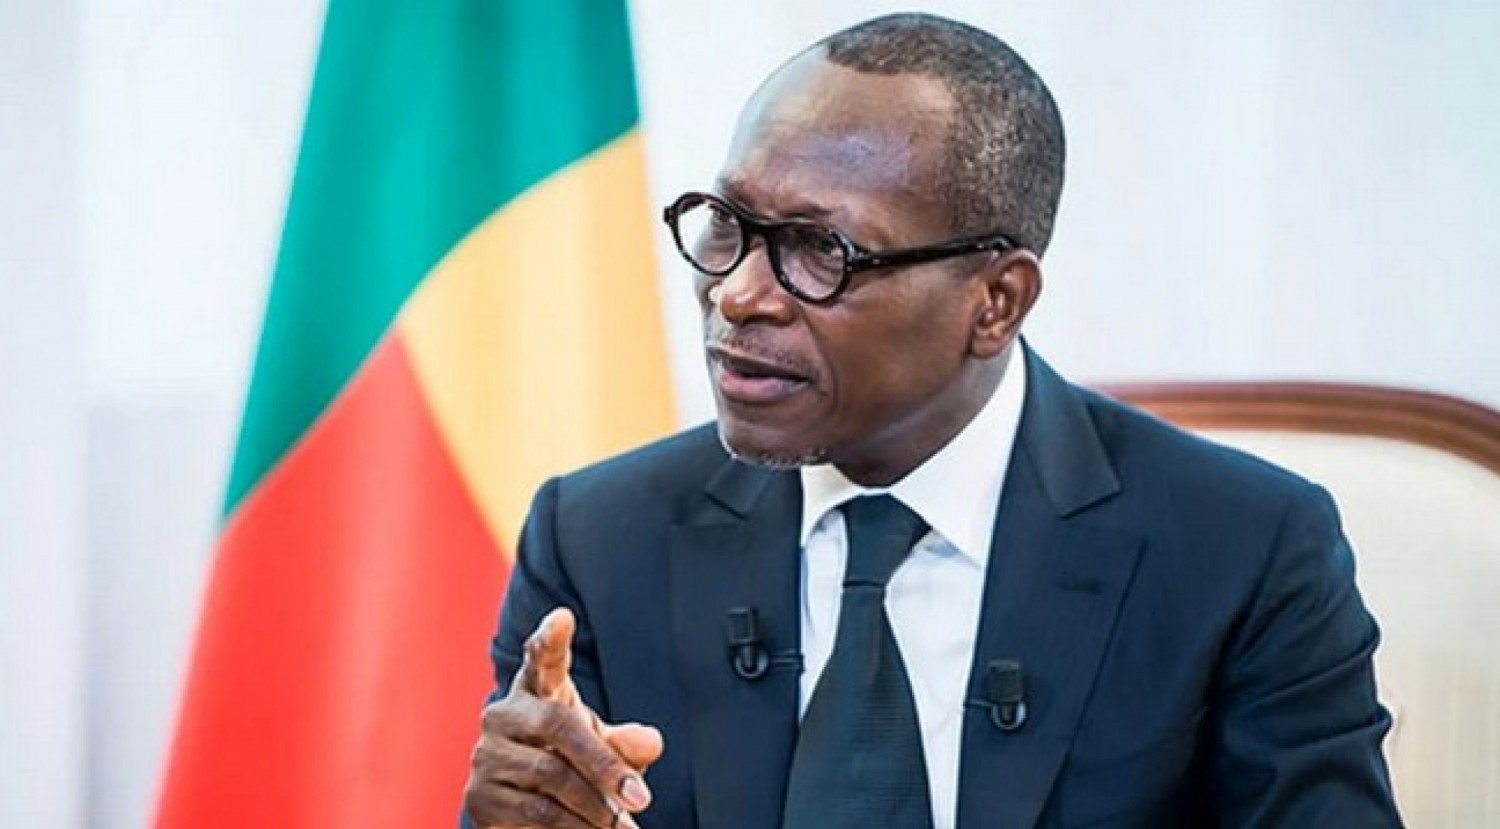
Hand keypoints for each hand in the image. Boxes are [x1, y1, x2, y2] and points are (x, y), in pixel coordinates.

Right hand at [464, 608, 663, 827]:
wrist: (521, 815)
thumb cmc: (569, 764)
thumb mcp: (603, 750)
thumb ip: (627, 744)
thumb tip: (650, 742)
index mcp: (537, 690)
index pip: (542, 658)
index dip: (550, 639)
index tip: (563, 619)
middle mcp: (505, 714)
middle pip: (557, 724)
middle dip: (604, 763)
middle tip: (641, 798)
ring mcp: (487, 754)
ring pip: (550, 774)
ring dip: (594, 806)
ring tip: (624, 826)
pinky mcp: (479, 797)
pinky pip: (535, 811)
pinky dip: (574, 827)